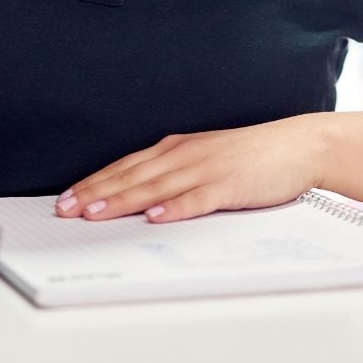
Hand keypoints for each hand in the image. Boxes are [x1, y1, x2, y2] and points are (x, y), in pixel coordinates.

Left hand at [56, 115, 327, 223]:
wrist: (297, 145)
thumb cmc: (251, 156)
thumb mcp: (204, 159)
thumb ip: (174, 175)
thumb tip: (139, 199)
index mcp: (175, 149)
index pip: (125, 167)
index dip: (93, 183)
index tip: (66, 198)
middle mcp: (184, 155)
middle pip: (131, 176)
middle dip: (95, 193)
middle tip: (65, 209)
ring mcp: (206, 168)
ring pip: (155, 187)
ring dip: (123, 200)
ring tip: (96, 214)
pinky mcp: (230, 185)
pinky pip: (197, 199)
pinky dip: (174, 208)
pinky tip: (156, 217)